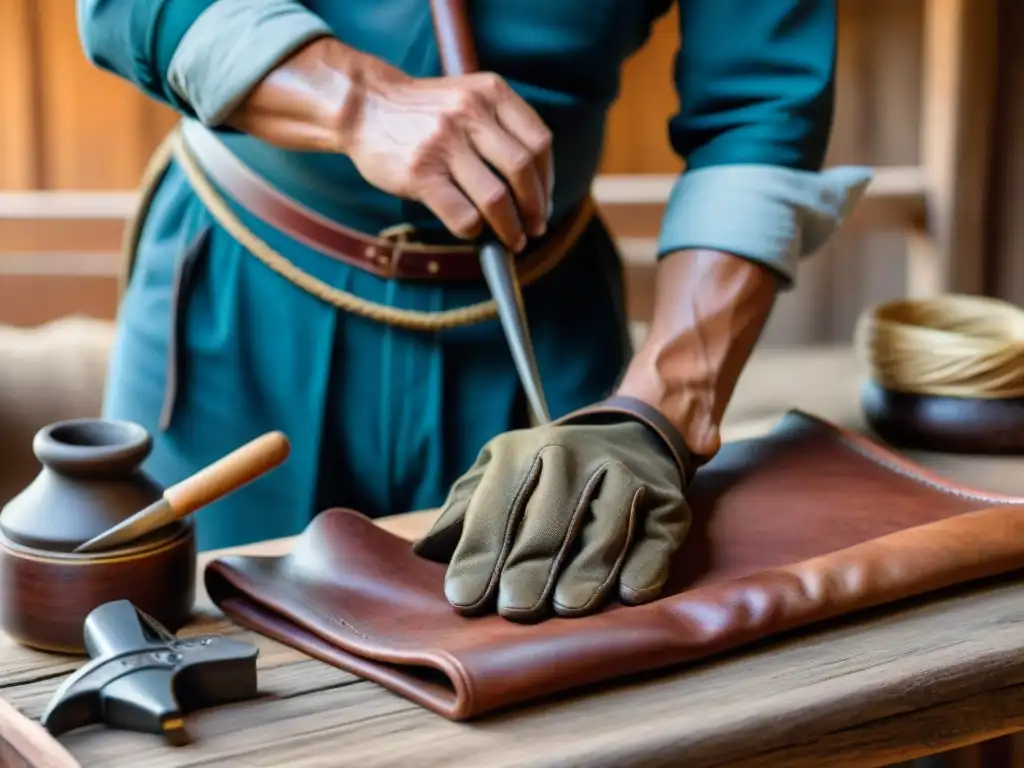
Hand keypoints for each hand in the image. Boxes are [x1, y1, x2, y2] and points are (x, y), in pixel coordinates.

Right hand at [343, 66, 552, 251]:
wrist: (364, 105)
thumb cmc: (422, 112)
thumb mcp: (467, 98)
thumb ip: (499, 127)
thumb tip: (534, 188)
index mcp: (491, 93)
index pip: (538, 143)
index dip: (547, 181)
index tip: (543, 202)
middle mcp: (470, 114)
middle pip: (522, 172)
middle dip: (534, 209)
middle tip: (534, 228)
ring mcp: (444, 143)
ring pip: (496, 198)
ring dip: (510, 228)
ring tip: (512, 239)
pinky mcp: (420, 173)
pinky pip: (462, 215)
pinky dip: (475, 230)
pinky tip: (474, 232)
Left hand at [413, 420, 690, 621]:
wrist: (630, 434)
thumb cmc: (546, 471)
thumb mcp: (498, 472)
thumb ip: (463, 509)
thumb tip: (422, 554)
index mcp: (521, 453)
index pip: (495, 509)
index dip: (479, 556)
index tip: (464, 598)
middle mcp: (573, 458)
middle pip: (549, 523)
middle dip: (530, 568)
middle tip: (516, 610)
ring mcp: (624, 477)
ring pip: (604, 529)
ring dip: (587, 570)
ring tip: (568, 608)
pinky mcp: (666, 502)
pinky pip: (655, 537)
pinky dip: (645, 565)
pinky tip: (630, 594)